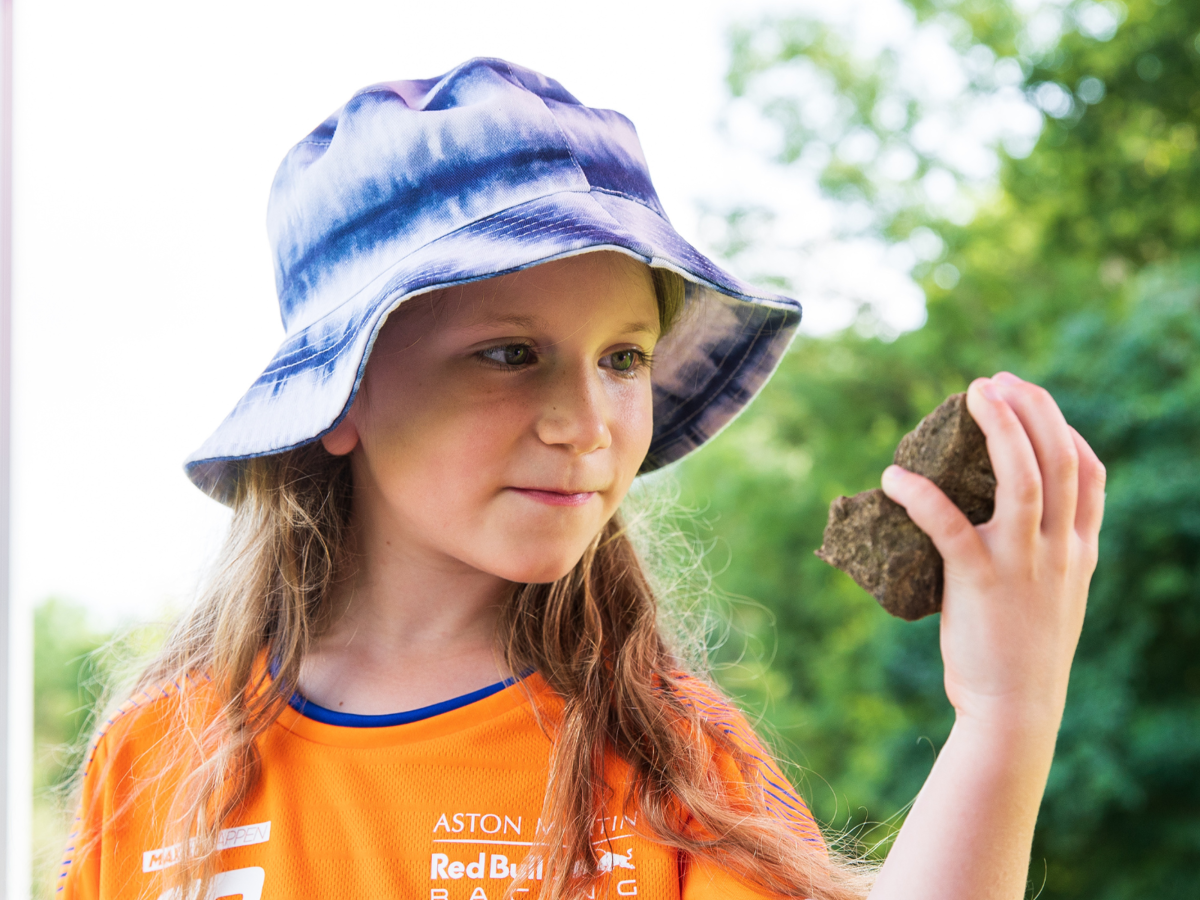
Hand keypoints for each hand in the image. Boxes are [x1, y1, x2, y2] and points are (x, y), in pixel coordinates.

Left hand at [881, 373, 1105, 735]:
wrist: (1016, 712)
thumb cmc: (1023, 654)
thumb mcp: (1053, 597)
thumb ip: (1043, 556)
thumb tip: (997, 520)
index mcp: (1078, 551)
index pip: (1089, 473)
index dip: (1064, 429)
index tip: (1035, 403)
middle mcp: (1059, 550)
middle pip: (1060, 460)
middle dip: (1033, 409)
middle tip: (997, 380)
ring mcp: (1024, 563)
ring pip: (1024, 478)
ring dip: (1000, 428)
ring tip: (975, 393)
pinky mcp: (981, 581)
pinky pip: (949, 524)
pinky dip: (920, 496)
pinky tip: (895, 477)